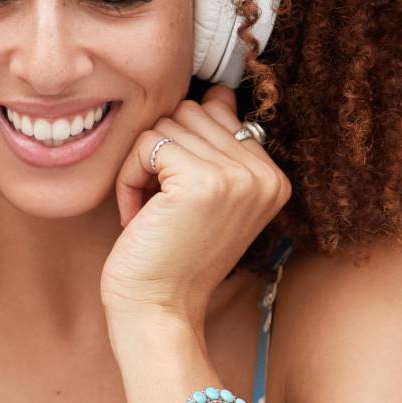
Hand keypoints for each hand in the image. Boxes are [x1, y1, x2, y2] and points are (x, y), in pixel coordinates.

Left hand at [102, 85, 292, 328]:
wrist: (157, 311)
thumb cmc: (170, 259)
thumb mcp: (203, 197)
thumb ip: (215, 144)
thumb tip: (219, 91)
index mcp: (273, 177)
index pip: (216, 114)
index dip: (180, 152)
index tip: (177, 201)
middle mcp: (265, 174)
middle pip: (189, 113)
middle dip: (159, 155)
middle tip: (159, 208)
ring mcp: (238, 177)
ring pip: (166, 126)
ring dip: (141, 168)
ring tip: (150, 215)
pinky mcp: (202, 181)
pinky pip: (147, 144)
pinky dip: (128, 179)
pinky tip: (138, 218)